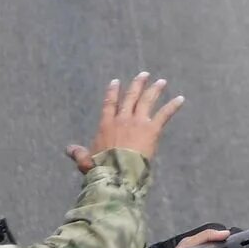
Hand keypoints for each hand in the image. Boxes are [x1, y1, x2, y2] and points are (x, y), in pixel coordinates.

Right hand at [65, 71, 183, 172]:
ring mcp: (137, 122)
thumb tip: (67, 149)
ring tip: (161, 81)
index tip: (116, 81)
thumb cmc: (101, 168)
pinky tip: (181, 99)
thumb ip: (79, 153)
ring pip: (147, 101)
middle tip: (144, 74)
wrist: (118, 172)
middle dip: (137, 85)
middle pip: (130, 97)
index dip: (113, 92)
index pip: (109, 104)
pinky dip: (173, 106)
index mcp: (106, 125)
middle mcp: (122, 119)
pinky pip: (164, 114)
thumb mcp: (86, 160)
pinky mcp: (152, 129)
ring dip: (155, 90)